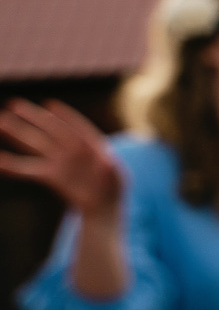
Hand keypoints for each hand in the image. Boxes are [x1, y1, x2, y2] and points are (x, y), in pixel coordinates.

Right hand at [0, 100, 122, 215]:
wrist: (103, 205)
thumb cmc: (112, 188)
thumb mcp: (116, 178)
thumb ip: (110, 170)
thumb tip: (106, 163)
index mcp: (92, 145)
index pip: (78, 127)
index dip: (65, 116)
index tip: (50, 106)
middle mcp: (72, 150)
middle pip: (51, 130)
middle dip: (33, 118)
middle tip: (14, 104)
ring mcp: (59, 161)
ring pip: (36, 144)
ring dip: (17, 134)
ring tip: (0, 122)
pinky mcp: (50, 176)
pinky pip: (28, 170)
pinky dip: (12, 166)